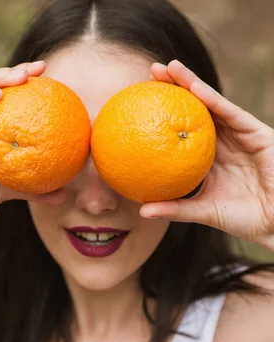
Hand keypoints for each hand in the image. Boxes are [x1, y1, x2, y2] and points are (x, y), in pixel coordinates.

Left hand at [140, 60, 273, 250]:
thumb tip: (141, 210)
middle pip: (195, 109)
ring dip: (190, 83)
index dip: (164, 114)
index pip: (182, 130)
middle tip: (150, 72)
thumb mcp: (203, 211)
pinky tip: (193, 87)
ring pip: (212, 104)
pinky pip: (231, 113)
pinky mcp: (256, 133)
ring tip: (168, 68)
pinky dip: (212, 99)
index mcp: (208, 157)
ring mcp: (240, 135)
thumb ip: (175, 208)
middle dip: (174, 88)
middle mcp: (223, 142)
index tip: (140, 103)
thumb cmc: (243, 219)